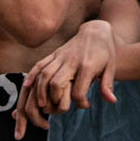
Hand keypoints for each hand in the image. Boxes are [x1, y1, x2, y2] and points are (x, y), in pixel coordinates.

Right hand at [14, 21, 117, 138]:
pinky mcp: (53, 55)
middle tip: (59, 109)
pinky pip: (38, 65)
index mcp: (87, 66)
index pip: (78, 91)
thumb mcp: (110, 68)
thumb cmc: (104, 52)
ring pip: (44, 75)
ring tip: (41, 106)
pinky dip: (31, 76)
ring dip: (40, 92)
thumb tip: (112, 101)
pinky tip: (27, 87)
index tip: (86, 105)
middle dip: (55, 99)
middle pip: (57, 83)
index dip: (81, 103)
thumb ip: (108, 85)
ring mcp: (60, 57)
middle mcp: (71, 61)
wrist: (95, 31)